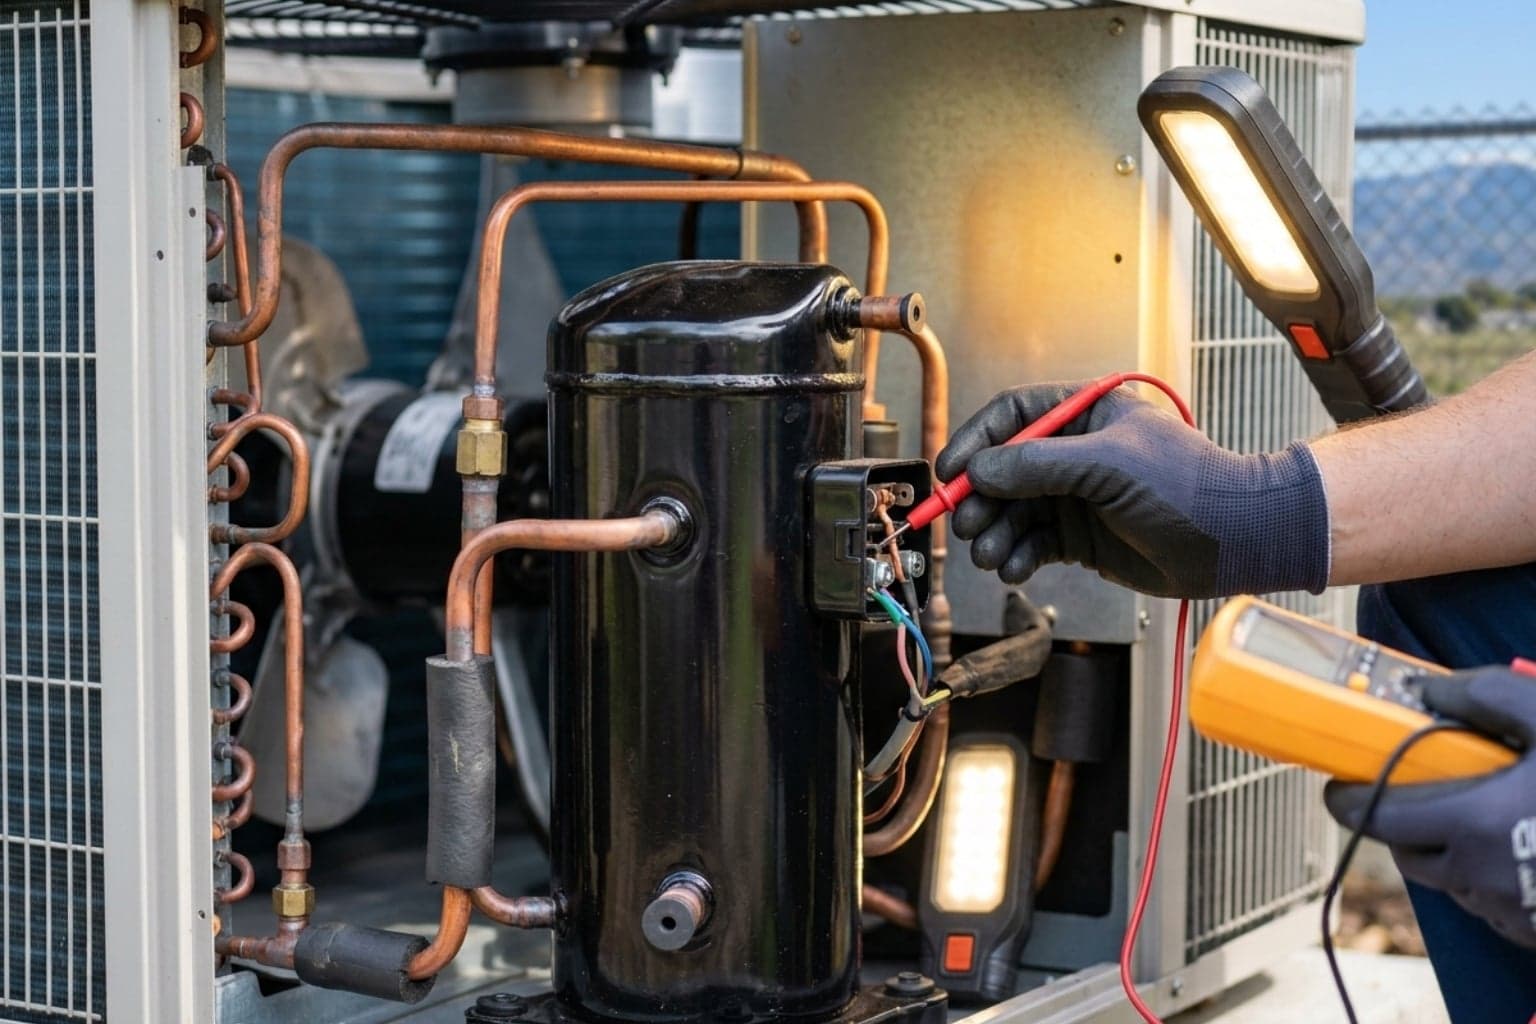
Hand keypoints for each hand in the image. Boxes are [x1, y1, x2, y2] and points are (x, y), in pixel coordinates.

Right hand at [934, 381, 1329, 598]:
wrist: (1235, 540)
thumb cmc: (1187, 487)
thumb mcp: (1107, 465)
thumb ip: (1038, 465)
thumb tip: (980, 470)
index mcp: (1082, 415)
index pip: (1012, 417)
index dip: (976, 443)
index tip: (950, 473)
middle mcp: (1073, 453)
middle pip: (1003, 469)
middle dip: (980, 499)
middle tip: (966, 525)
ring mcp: (1076, 496)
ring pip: (1013, 512)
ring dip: (995, 534)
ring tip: (990, 556)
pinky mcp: (1081, 537)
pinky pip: (1033, 544)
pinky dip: (1019, 558)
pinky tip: (1017, 569)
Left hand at [1325, 667, 1535, 950]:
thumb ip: (1483, 695)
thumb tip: (1424, 690)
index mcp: (1473, 824)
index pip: (1375, 817)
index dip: (1348, 799)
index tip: (1340, 783)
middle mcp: (1480, 875)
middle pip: (1404, 850)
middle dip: (1398, 819)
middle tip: (1414, 787)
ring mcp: (1509, 909)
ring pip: (1445, 877)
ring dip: (1444, 846)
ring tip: (1479, 808)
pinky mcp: (1532, 929)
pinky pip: (1487, 901)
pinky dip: (1485, 872)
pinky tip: (1519, 840)